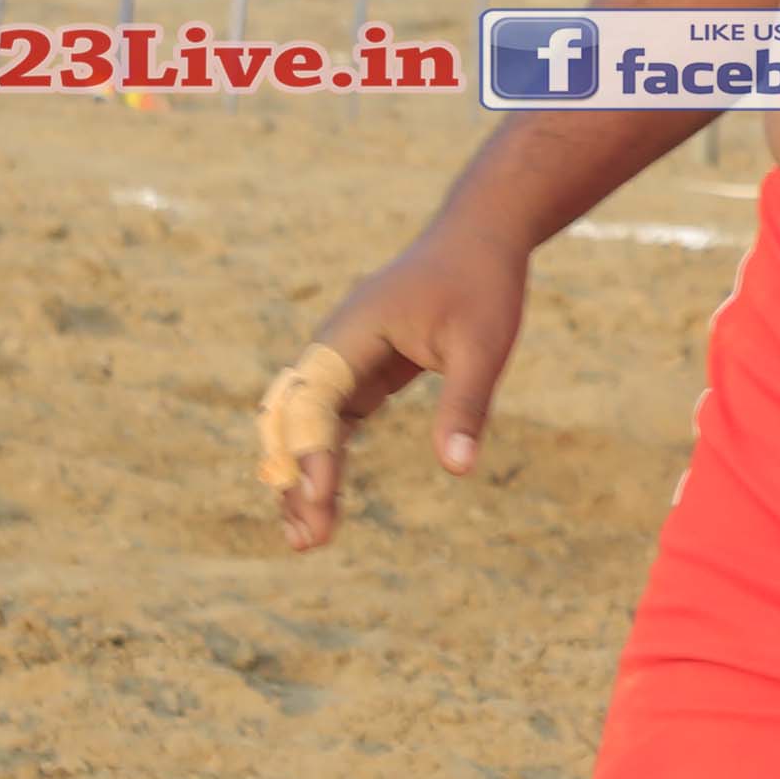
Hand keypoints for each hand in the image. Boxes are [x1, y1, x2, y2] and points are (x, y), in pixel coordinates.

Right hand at [259, 216, 533, 552]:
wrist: (480, 237)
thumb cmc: (483, 284)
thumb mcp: (484, 344)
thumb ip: (465, 404)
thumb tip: (457, 469)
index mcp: (354, 329)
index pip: (318, 398)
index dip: (315, 452)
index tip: (319, 501)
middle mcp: (335, 343)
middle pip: (295, 416)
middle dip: (295, 477)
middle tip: (307, 541)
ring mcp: (341, 356)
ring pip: (304, 423)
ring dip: (300, 475)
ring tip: (305, 540)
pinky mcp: (358, 369)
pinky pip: (328, 419)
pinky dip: (323, 458)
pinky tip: (322, 501)